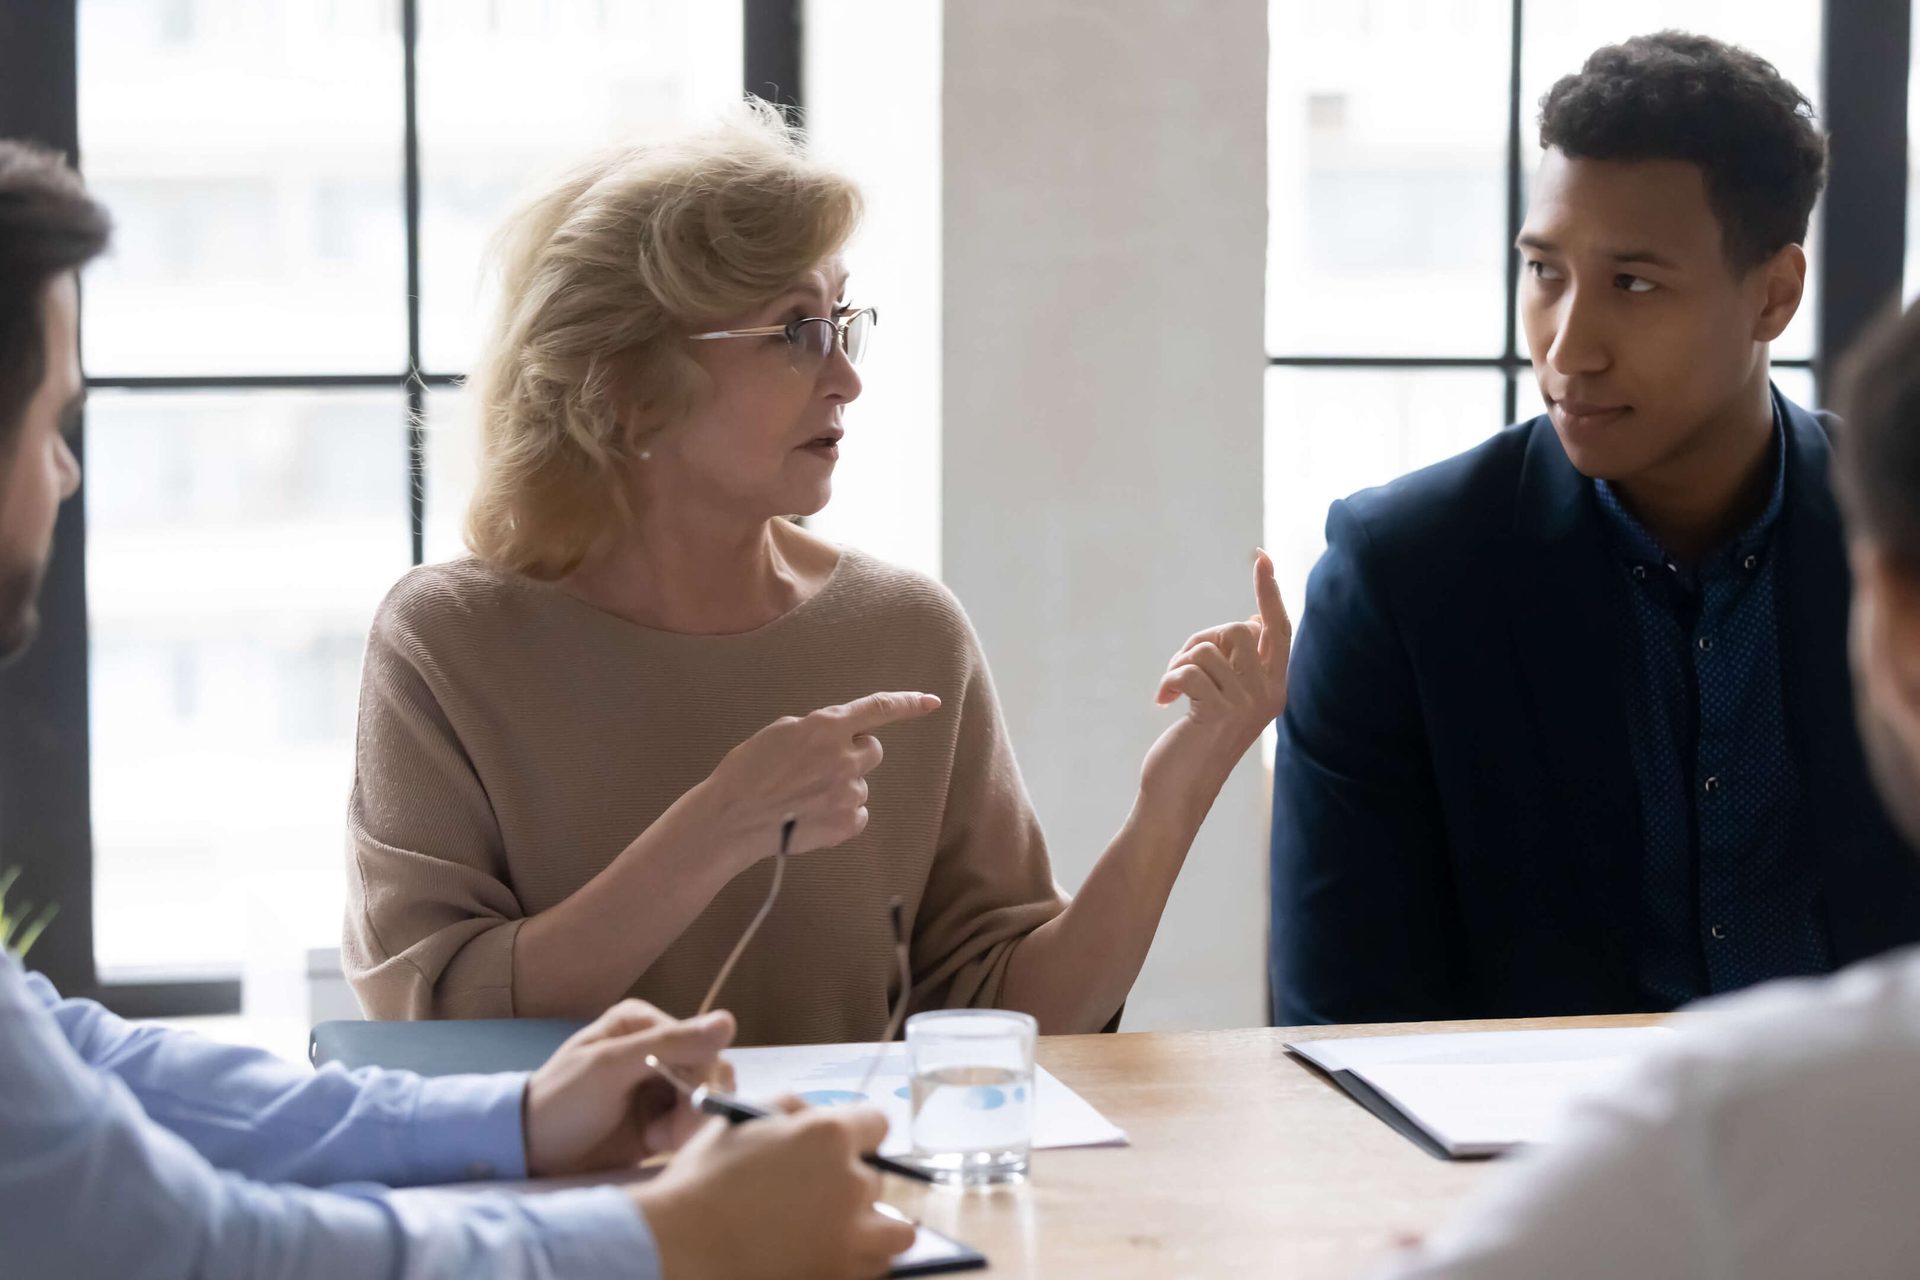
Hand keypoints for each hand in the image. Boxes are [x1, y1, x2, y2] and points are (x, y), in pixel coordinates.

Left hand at [523, 1000, 737, 1177]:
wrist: (531, 1154)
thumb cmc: (563, 1102)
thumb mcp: (611, 1067)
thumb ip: (670, 1045)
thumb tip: (730, 1022)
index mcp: (643, 1022)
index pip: (699, 1042)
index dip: (700, 1075)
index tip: (687, 1105)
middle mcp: (657, 1046)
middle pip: (708, 1070)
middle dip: (696, 1103)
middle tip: (673, 1134)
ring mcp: (659, 1083)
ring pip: (705, 1097)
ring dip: (690, 1122)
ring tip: (659, 1140)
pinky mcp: (659, 1116)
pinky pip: (693, 1121)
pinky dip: (683, 1135)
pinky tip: (657, 1144)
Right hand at [630, 1103, 917, 1279]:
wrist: (679, 1245)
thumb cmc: (704, 1178)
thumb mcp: (741, 1118)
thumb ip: (790, 1107)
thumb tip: (815, 1115)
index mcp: (829, 1135)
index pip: (877, 1125)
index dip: (857, 1134)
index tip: (840, 1147)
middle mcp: (851, 1184)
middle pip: (878, 1180)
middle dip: (853, 1183)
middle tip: (818, 1194)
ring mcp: (850, 1237)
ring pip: (894, 1231)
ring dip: (873, 1228)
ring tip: (840, 1231)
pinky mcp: (840, 1276)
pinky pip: (874, 1268)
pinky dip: (859, 1261)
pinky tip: (829, 1254)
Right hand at [695, 691, 942, 869]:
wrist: (732, 819)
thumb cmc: (747, 772)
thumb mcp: (779, 733)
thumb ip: (816, 729)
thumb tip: (836, 735)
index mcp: (825, 727)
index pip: (878, 709)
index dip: (908, 703)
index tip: (932, 701)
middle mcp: (844, 757)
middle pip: (873, 750)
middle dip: (854, 754)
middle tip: (820, 766)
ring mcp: (848, 793)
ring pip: (860, 784)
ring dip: (840, 786)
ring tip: (804, 796)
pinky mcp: (847, 824)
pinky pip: (858, 813)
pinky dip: (841, 814)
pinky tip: (812, 815)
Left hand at [1144, 549, 1292, 793]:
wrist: (1176, 793)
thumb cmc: (1195, 744)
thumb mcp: (1223, 698)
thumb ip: (1239, 664)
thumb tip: (1250, 621)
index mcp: (1275, 688)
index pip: (1277, 628)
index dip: (1268, 592)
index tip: (1260, 556)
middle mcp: (1269, 694)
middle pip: (1235, 628)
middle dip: (1198, 640)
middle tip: (1179, 668)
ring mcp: (1246, 705)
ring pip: (1209, 646)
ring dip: (1179, 662)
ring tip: (1172, 690)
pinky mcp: (1219, 713)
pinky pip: (1190, 668)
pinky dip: (1170, 679)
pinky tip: (1164, 703)